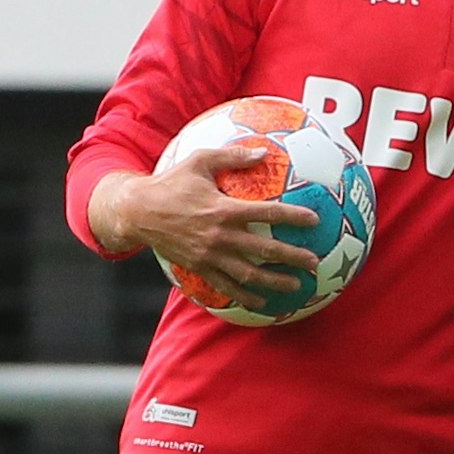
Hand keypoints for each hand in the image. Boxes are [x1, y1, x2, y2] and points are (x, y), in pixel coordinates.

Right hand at [90, 145, 322, 304]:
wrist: (137, 211)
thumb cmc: (171, 182)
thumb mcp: (199, 160)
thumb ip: (232, 156)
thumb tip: (264, 152)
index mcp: (224, 209)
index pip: (267, 214)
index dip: (293, 217)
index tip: (314, 220)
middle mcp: (220, 236)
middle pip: (265, 250)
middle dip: (293, 257)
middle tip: (315, 262)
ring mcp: (209, 255)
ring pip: (249, 274)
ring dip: (275, 281)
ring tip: (297, 285)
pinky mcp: (199, 268)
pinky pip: (225, 286)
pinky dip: (245, 295)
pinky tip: (261, 301)